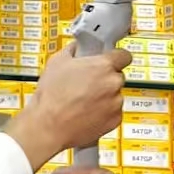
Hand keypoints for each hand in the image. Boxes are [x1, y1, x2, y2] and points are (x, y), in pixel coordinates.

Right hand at [4, 43, 130, 168]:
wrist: (48, 126)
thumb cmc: (52, 96)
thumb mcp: (57, 61)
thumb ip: (74, 49)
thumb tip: (78, 47)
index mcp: (103, 65)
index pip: (124, 55)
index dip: (116, 57)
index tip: (110, 59)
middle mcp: (113, 83)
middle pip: (117, 76)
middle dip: (105, 78)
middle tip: (87, 82)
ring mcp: (116, 103)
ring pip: (115, 95)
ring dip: (104, 96)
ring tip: (83, 100)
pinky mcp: (115, 120)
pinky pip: (113, 111)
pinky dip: (104, 111)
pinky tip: (86, 111)